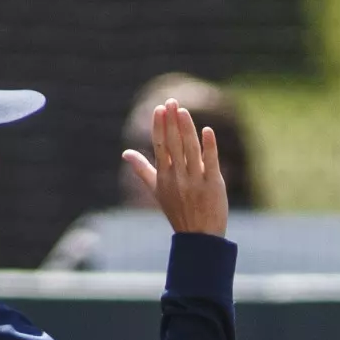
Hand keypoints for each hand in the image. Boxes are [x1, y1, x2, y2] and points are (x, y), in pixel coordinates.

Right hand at [121, 101, 228, 238]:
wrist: (199, 237)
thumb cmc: (177, 211)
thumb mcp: (157, 190)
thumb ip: (142, 169)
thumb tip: (125, 154)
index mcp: (164, 176)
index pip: (160, 147)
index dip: (159, 127)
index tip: (159, 109)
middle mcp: (178, 177)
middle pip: (174, 144)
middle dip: (172, 122)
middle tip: (171, 101)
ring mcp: (195, 181)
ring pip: (190, 150)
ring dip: (186, 129)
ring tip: (183, 111)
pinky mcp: (213, 185)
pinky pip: (210, 162)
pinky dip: (209, 146)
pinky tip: (207, 130)